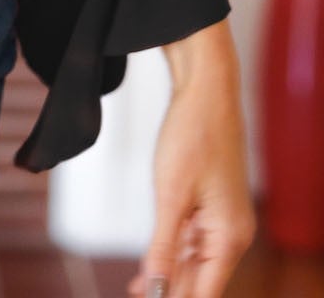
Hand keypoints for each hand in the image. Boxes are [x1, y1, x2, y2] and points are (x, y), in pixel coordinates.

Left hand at [126, 59, 256, 297]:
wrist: (206, 91)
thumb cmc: (192, 136)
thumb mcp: (171, 195)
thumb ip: (164, 246)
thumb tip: (156, 286)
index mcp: (230, 237)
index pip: (206, 292)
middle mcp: (233, 233)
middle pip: (202, 279)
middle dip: (171, 290)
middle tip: (134, 294)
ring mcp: (225, 218)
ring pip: (196, 260)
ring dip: (170, 274)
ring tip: (135, 287)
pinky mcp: (215, 204)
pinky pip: (195, 239)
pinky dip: (173, 252)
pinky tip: (151, 263)